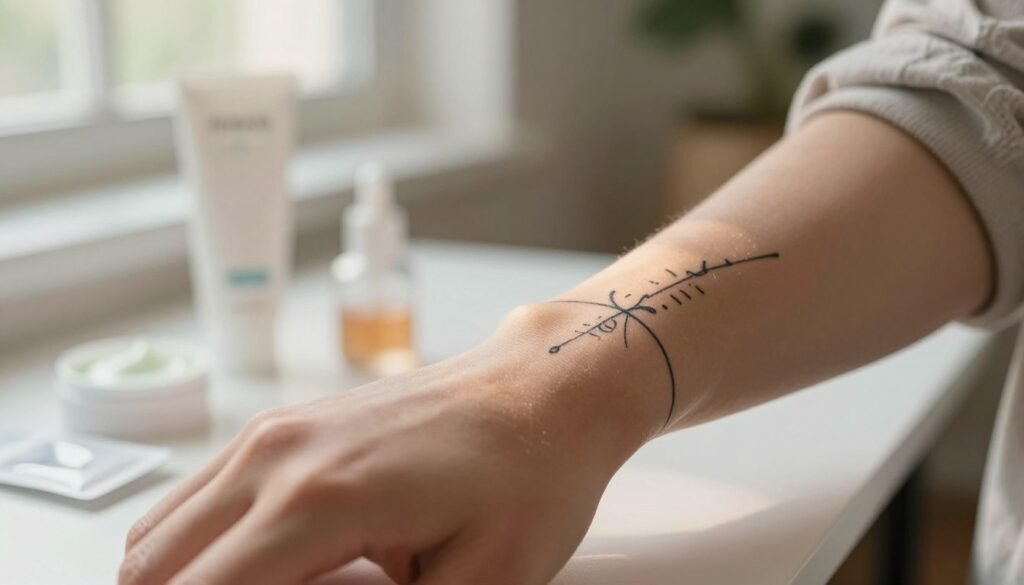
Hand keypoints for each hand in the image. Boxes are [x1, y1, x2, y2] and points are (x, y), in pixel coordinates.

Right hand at [119, 307, 653, 584]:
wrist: (544, 388)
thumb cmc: (529, 475)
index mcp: (318, 500)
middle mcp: (275, 455)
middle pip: (152, 569)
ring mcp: (272, 432)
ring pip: (161, 534)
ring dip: (189, 581)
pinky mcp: (282, 426)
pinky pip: (197, 499)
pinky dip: (205, 548)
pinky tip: (266, 569)